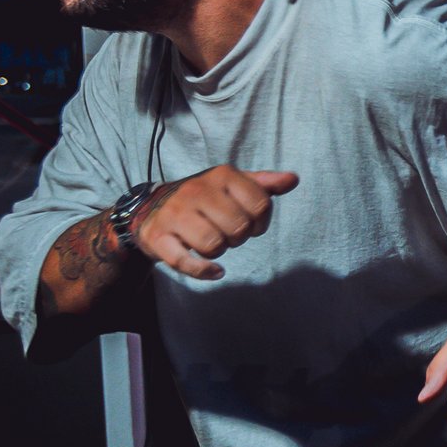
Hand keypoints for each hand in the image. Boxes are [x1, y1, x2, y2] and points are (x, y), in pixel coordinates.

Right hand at [130, 165, 298, 279]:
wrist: (153, 208)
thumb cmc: (204, 199)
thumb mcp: (233, 186)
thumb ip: (264, 184)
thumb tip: (293, 179)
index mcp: (222, 175)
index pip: (261, 205)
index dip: (261, 222)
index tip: (250, 223)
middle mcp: (197, 190)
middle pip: (239, 228)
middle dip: (238, 237)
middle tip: (227, 233)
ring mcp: (175, 214)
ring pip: (214, 244)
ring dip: (218, 252)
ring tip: (212, 243)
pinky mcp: (158, 237)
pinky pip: (185, 262)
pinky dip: (204, 271)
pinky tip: (214, 271)